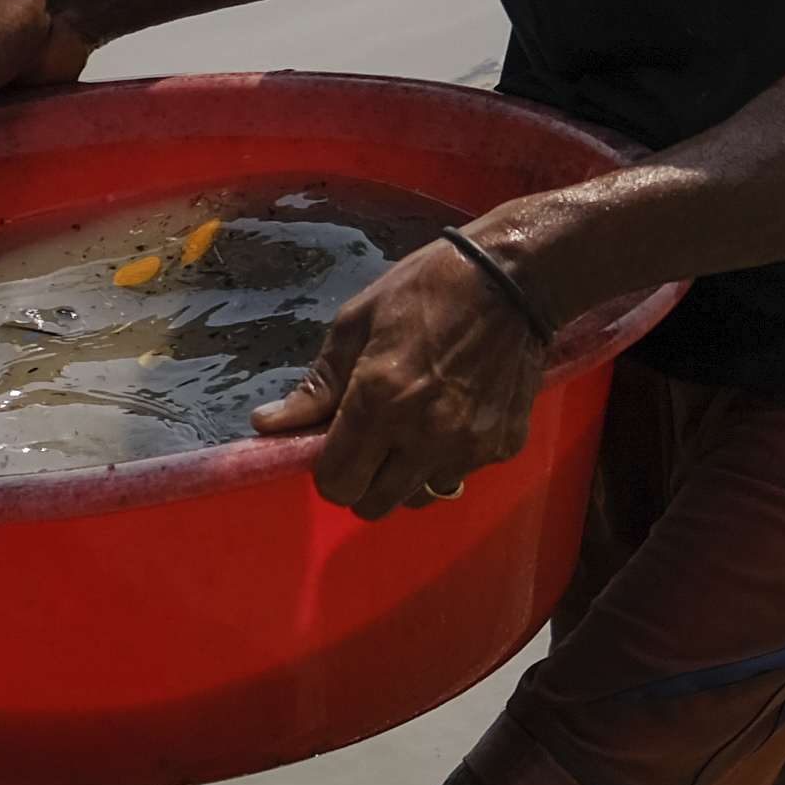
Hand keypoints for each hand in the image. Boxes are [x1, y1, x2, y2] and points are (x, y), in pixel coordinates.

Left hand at [257, 227, 550, 519]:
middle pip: (373, 505)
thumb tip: (269, 425)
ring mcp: (467, 447)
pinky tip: (454, 415)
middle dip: (362, 482)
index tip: (334, 446)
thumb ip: (317, 385)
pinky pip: (458, 475)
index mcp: (379, 399)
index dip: (328, 470)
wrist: (515, 280)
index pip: (336, 482)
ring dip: (405, 476)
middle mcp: (423, 435)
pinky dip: (447, 459)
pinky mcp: (501, 448)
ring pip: (417, 497)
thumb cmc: (427, 290)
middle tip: (370, 444)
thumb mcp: (357, 322)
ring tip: (414, 429)